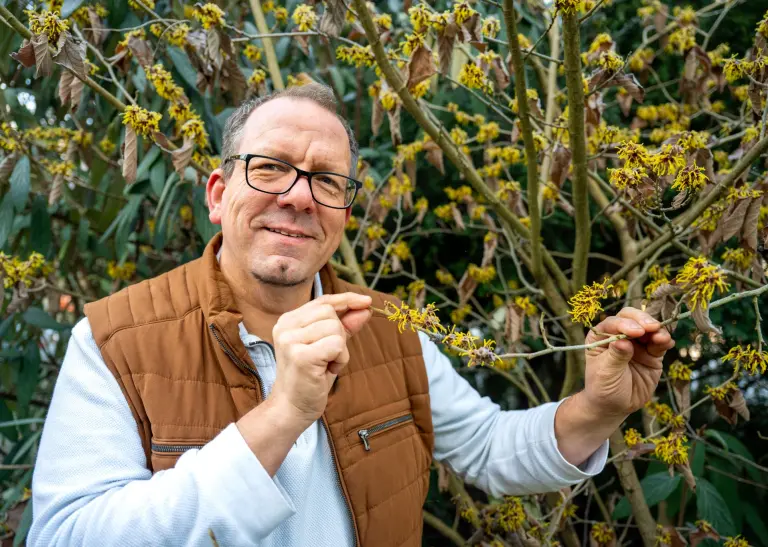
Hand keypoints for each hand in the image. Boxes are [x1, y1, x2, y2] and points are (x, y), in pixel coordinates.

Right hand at [269, 292, 372, 424]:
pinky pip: (337, 345)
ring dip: (340, 350)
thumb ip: (345, 326)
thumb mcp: (329, 347)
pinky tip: (327, 371)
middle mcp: (285, 326)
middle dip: (340, 334)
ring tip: (326, 365)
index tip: (367, 301)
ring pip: (335, 329)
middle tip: (328, 357)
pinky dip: (340, 359)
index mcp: (288, 320)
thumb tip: (365, 308)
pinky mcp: (300, 355)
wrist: (292, 408)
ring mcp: (290, 340)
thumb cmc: (310, 377)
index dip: (346, 300)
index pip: (322, 301)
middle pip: (330, 313)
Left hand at [583, 306, 675, 417]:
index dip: (625, 324)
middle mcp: (620, 335)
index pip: (614, 323)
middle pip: (632, 318)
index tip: (635, 332)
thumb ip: (616, 356)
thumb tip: (624, 342)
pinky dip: (665, 341)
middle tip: (651, 327)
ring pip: (649, 329)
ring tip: (661, 338)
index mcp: (601, 336)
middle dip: (642, 320)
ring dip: (657, 330)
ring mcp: (637, 344)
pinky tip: (668, 343)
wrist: (615, 406)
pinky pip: (660, 343)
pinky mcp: (652, 354)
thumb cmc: (603, 387)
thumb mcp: (606, 372)